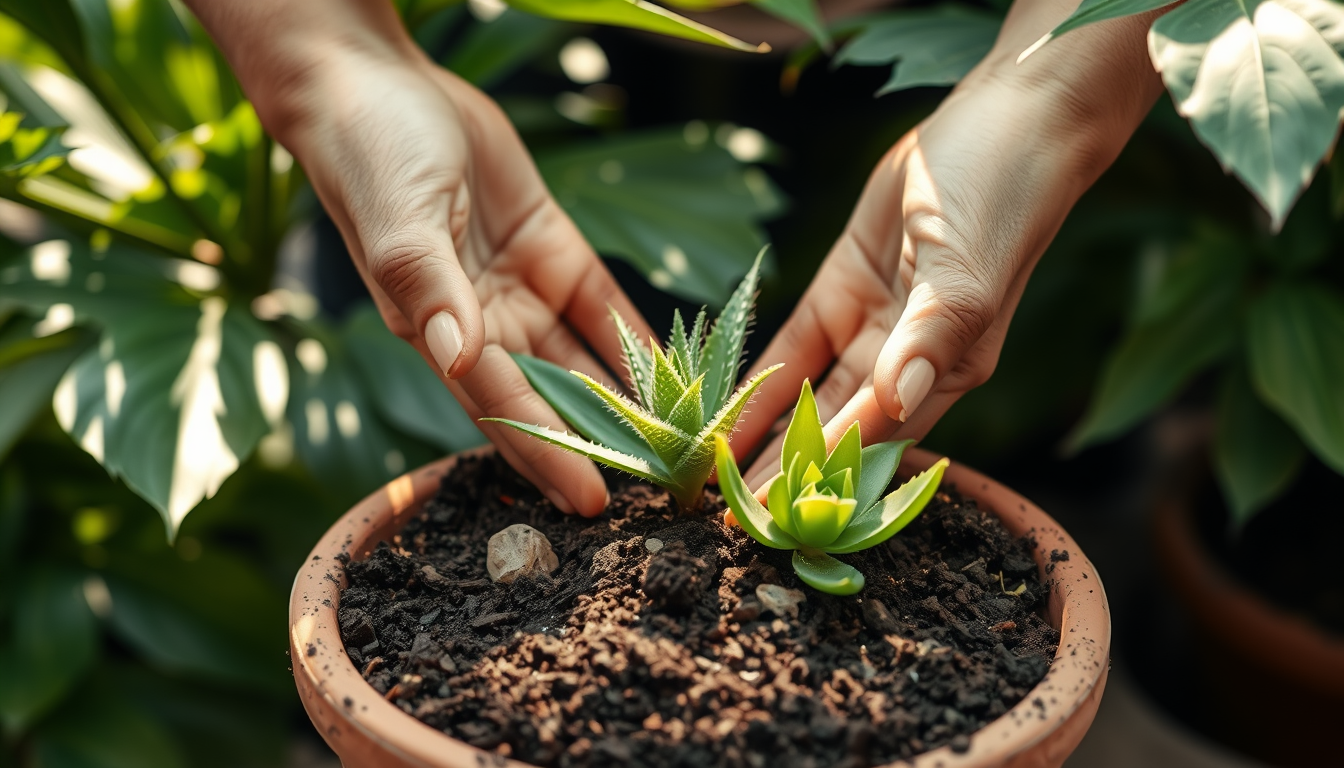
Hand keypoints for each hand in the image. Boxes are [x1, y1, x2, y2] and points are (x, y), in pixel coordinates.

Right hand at [192, 1, 652, 515]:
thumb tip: (457, 353)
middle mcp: (483, 322)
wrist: (378, 83)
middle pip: (552, 396)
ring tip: (682, 439)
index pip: (504, 408)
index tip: (592, 498)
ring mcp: (521, 288)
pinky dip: (636, 336)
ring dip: (628, 398)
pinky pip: (601, 304)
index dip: (549, 454)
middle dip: (600, 442)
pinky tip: (680, 370)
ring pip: (584, 358)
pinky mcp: (551, 249)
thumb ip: (429, 289)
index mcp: (438, 331)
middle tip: (658, 484)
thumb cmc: (371, 154)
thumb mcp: (400, 222)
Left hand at [735, 0, 1163, 489]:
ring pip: (809, 396)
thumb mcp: (964, 274)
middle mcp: (907, 361)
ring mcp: (871, 325)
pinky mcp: (841, 289)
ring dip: (766, 435)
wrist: (1001, 123)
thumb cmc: (999, 200)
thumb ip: (927, 340)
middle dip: (786, 471)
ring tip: (714, 478)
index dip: (826, 477)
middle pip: (835, 430)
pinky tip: (724, 412)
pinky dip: (762, 378)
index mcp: (946, 371)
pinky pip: (794, 346)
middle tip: (727, 515)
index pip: (876, 440)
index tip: (777, 514)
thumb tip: (894, 402)